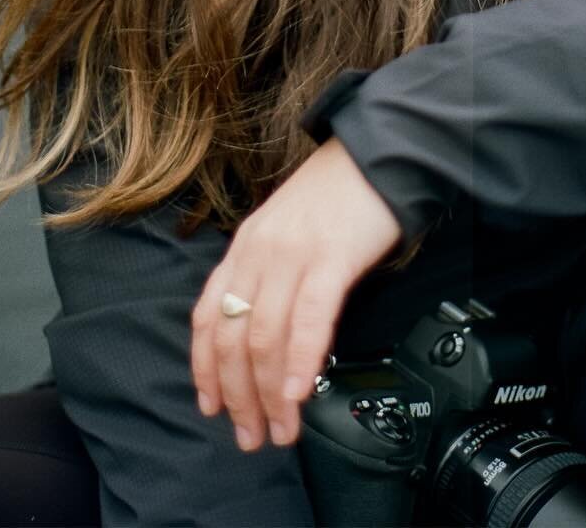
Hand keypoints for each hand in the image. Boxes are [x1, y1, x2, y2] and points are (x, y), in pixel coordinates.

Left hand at [190, 135, 403, 451]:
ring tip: (281, 428)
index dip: (205, 369)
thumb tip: (266, 334)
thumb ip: (270, 272)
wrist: (379, 150)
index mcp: (245, 245)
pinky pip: (307, 319)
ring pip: (264, 338)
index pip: (209, 316)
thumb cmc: (339, 193)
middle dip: (238, 397)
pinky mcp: (330, 256)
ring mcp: (292, 254)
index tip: (212, 407)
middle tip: (250, 435)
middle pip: (233, 338)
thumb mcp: (287, 227)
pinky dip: (299, 361)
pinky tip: (299, 392)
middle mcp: (259, 251)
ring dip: (269, 394)